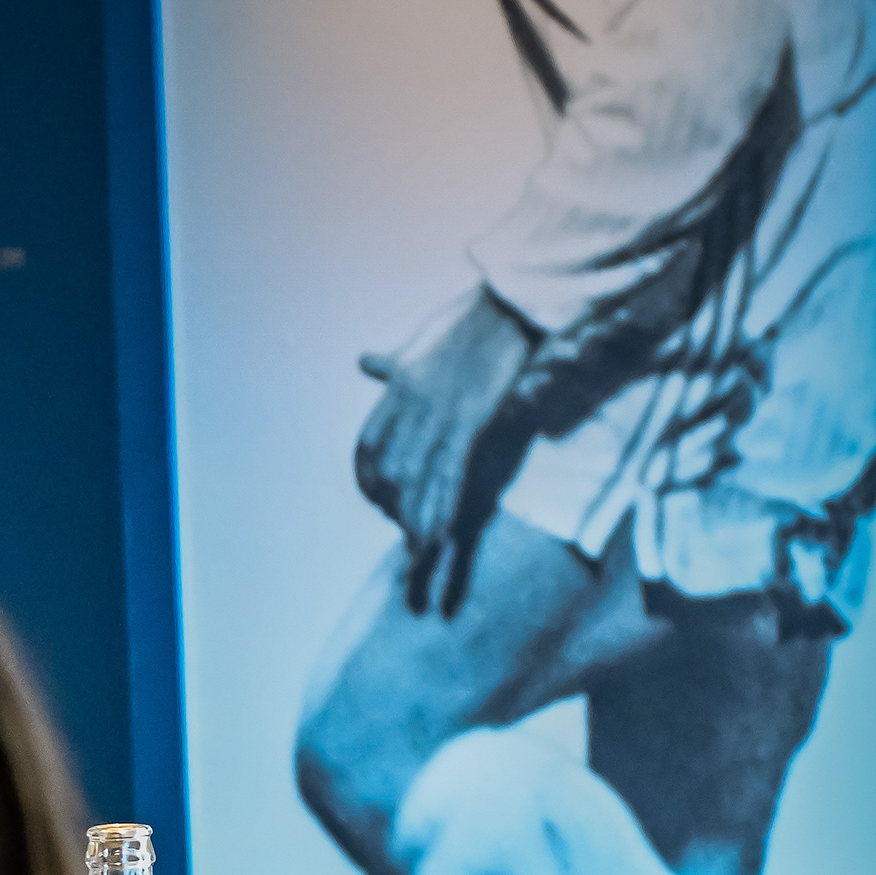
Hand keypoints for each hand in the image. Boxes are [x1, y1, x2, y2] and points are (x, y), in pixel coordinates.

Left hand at [355, 289, 538, 615]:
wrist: (510, 301)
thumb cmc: (471, 318)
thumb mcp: (419, 343)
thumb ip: (392, 362)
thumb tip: (365, 361)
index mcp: (397, 392)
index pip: (368, 451)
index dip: (373, 482)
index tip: (383, 504)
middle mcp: (409, 409)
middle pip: (390, 479)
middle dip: (399, 514)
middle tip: (410, 547)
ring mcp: (437, 420)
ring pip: (417, 489)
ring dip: (419, 534)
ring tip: (417, 573)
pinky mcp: (468, 426)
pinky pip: (449, 482)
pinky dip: (441, 516)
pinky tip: (436, 547)